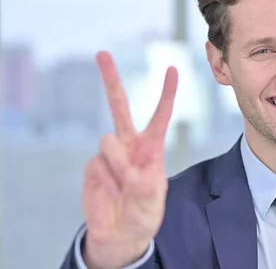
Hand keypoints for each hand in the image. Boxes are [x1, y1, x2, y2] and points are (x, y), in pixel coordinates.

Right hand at [81, 51, 177, 268]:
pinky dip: (106, 180)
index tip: (172, 69)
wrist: (120, 233)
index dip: (167, 93)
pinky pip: (98, 164)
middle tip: (102, 53)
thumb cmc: (143, 213)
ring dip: (118, 166)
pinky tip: (110, 192)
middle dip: (110, 80)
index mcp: (151, 148)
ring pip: (109, 142)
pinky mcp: (93, 165)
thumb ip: (145, 184)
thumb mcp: (153, 201)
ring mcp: (109, 153)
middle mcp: (129, 145)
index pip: (160, 115)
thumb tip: (128, 169)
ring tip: (124, 186)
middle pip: (119, 106)